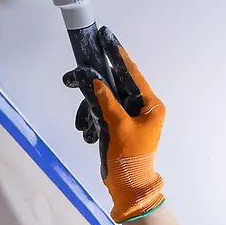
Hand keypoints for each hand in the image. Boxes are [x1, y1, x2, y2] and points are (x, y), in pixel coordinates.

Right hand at [61, 29, 164, 222]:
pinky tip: (87, 134)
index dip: (118, 55)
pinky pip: (102, 116)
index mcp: (151, 105)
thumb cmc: (130, 157)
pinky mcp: (119, 129)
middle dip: (94, 88)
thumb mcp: (118, 126)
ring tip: (83, 125)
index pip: (132, 74)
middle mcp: (143, 109)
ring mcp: (130, 119)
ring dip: (91, 112)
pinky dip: (92, 123)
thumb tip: (96, 79)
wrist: (128, 187)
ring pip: (105, 102)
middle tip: (74, 79)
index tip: (107, 37)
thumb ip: (107, 100)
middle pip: (115, 86)